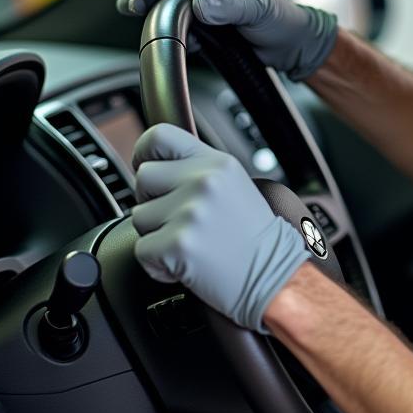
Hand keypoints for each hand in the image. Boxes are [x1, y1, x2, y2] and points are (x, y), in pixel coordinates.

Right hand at [116, 0, 336, 80]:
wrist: (292, 45)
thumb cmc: (280, 20)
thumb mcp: (256, 9)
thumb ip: (229, 7)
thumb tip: (200, 5)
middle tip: (127, 1)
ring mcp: (206, 5)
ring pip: (169, 4)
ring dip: (152, 10)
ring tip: (134, 13)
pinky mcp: (206, 26)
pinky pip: (180, 26)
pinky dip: (170, 31)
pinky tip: (167, 38)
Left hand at [131, 123, 309, 330]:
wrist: (274, 276)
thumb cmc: (254, 238)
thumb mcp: (233, 186)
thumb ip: (198, 170)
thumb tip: (154, 165)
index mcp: (217, 163)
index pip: (160, 136)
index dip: (144, 151)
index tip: (145, 165)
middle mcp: (204, 182)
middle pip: (143, 177)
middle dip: (153, 200)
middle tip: (180, 218)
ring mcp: (190, 212)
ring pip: (138, 216)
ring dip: (156, 234)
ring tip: (190, 242)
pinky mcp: (178, 244)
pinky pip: (142, 250)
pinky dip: (157, 263)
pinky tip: (185, 262)